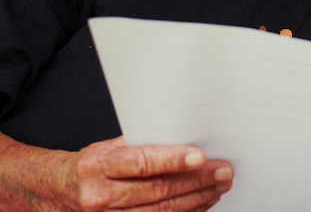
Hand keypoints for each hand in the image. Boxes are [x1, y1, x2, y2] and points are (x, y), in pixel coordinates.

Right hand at [60, 136, 232, 210]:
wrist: (57, 192)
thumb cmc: (92, 165)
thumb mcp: (108, 147)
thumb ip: (141, 144)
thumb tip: (184, 136)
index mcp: (98, 166)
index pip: (140, 163)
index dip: (172, 160)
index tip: (201, 156)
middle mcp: (101, 195)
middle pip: (157, 191)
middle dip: (197, 181)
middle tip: (223, 171)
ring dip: (197, 199)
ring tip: (219, 187)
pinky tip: (202, 203)